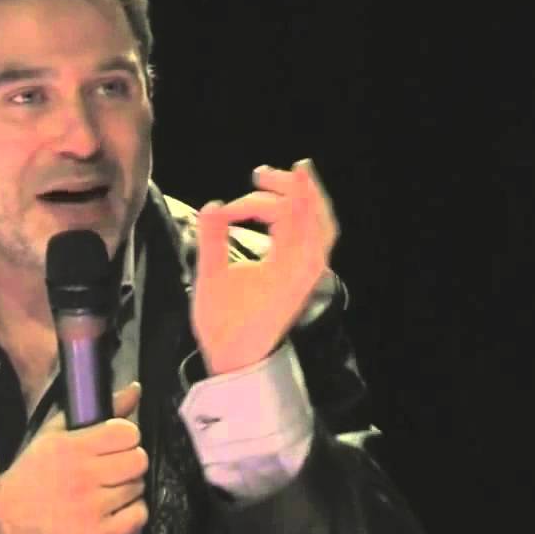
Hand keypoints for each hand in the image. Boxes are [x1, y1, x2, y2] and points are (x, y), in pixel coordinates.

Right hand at [0, 382, 147, 533]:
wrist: (11, 516)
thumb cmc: (35, 471)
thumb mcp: (57, 433)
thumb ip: (99, 410)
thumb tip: (135, 389)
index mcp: (72, 447)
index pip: (127, 433)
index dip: (127, 436)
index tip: (118, 442)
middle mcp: (82, 477)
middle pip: (138, 460)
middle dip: (130, 460)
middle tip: (115, 465)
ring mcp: (90, 509)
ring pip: (138, 487)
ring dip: (128, 486)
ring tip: (108, 487)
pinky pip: (138, 516)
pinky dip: (132, 511)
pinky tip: (115, 506)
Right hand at [191, 158, 338, 375]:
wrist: (240, 360)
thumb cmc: (224, 324)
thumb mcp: (211, 282)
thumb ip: (212, 240)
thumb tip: (213, 205)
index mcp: (286, 268)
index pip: (284, 216)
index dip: (252, 203)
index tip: (224, 211)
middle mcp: (307, 268)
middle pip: (314, 214)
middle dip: (292, 187)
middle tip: (260, 173)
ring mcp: (310, 273)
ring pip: (322, 224)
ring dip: (305, 198)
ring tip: (285, 178)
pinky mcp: (306, 276)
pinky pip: (319, 237)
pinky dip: (310, 216)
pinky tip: (294, 207)